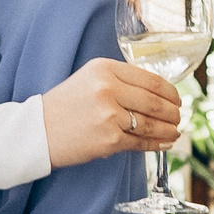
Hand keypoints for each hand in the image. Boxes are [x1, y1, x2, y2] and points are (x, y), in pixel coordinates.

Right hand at [43, 58, 182, 165]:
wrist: (36, 132)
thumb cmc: (63, 107)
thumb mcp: (88, 80)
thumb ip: (119, 81)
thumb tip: (157, 94)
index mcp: (104, 69)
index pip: (150, 79)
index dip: (170, 91)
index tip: (176, 99)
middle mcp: (108, 89)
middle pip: (155, 101)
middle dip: (173, 112)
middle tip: (178, 117)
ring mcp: (109, 115)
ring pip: (151, 123)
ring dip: (169, 129)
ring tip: (175, 131)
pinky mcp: (109, 140)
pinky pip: (141, 142)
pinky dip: (157, 144)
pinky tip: (165, 143)